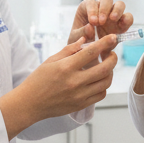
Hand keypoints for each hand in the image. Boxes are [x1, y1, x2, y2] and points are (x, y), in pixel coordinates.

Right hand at [0, 35, 118, 138]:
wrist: (30, 104)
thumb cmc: (38, 80)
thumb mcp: (50, 61)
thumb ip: (69, 50)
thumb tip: (84, 39)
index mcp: (66, 67)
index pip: (91, 52)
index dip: (105, 43)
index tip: (112, 38)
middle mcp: (74, 81)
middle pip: (105, 68)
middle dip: (113, 58)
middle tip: (112, 54)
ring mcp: (79, 95)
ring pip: (106, 82)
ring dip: (110, 72)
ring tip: (106, 67)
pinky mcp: (81, 105)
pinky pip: (100, 94)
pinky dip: (103, 86)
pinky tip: (99, 80)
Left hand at [67, 0, 132, 44]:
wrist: (90, 53)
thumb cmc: (80, 42)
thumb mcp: (76, 39)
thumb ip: (81, 33)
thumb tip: (90, 27)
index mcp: (87, 9)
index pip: (90, 3)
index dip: (92, 10)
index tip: (93, 22)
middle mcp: (101, 9)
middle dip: (104, 9)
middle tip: (101, 22)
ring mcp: (113, 15)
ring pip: (120, 4)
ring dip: (117, 10)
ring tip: (113, 19)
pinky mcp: (122, 24)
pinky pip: (128, 17)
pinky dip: (127, 20)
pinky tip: (122, 25)